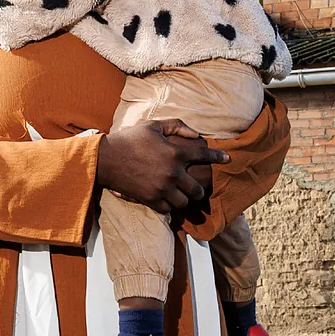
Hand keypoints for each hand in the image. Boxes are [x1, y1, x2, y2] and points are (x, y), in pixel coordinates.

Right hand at [96, 119, 228, 212]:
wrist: (106, 159)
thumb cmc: (130, 139)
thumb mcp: (154, 125)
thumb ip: (178, 126)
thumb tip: (197, 134)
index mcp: (175, 152)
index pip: (204, 154)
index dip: (218, 156)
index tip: (228, 159)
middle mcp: (172, 173)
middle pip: (197, 189)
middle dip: (199, 190)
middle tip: (196, 189)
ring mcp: (162, 188)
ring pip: (184, 202)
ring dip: (184, 199)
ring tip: (180, 196)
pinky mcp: (150, 200)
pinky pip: (168, 209)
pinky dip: (169, 206)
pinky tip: (167, 200)